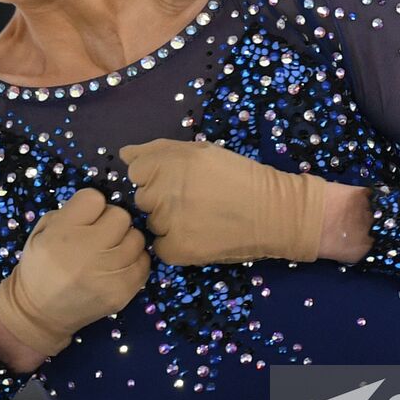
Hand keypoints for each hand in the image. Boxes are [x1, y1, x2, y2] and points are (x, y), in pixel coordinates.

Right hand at [0, 187, 151, 357]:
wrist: (40, 314)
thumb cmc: (40, 267)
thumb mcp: (41, 232)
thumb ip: (69, 213)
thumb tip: (100, 207)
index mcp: (62, 233)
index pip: (95, 198)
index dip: (92, 206)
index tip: (86, 219)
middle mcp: (86, 251)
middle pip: (121, 216)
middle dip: (111, 223)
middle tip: (100, 236)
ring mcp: (106, 273)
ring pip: (137, 239)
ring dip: (125, 242)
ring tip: (111, 252)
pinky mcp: (122, 292)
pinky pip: (144, 263)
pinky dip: (134, 262)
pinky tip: (118, 267)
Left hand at [118, 138, 327, 265]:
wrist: (275, 213)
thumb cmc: (239, 177)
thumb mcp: (202, 152)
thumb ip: (159, 150)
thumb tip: (124, 155)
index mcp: (169, 162)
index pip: (136, 171)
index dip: (155, 176)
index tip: (177, 180)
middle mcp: (164, 190)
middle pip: (143, 198)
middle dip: (161, 199)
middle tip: (194, 200)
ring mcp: (168, 222)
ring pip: (152, 223)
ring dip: (168, 222)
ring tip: (201, 218)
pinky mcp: (176, 250)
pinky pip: (160, 247)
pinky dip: (175, 244)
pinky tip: (199, 236)